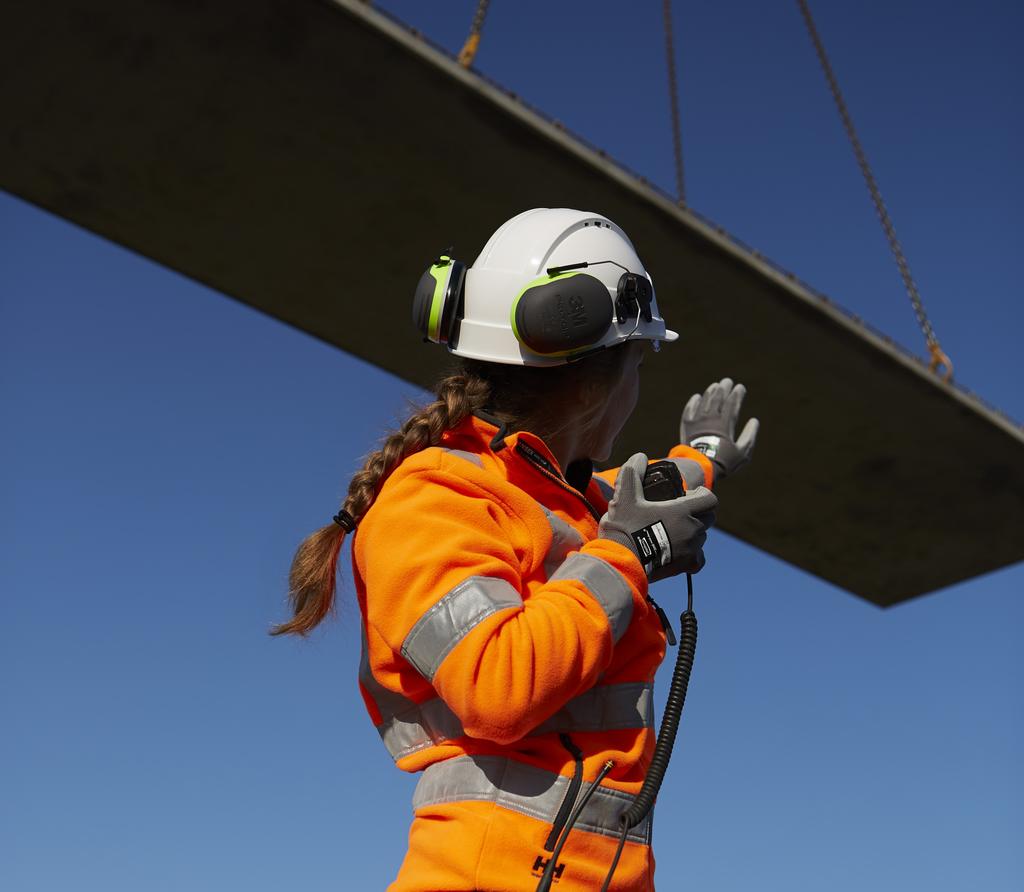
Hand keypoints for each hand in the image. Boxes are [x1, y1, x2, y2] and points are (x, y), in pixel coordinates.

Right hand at [599, 453, 717, 579]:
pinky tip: (680, 550)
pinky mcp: (685, 565)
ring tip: (673, 529)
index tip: (687, 495)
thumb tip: (640, 456)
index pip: (709, 499)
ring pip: (702, 536)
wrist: (621, 560)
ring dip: (693, 530)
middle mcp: (693, 529)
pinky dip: (693, 554)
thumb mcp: (625, 495)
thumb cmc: (624, 527)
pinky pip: (699, 558)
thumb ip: (633, 472)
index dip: (701, 494)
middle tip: (678, 511)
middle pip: (708, 517)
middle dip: (698, 511)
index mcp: (683, 511)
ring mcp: (691, 549)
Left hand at [680, 378, 758, 479]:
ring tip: (715, 385)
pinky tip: (697, 397)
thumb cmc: (724, 462)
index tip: (740, 387)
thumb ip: (749, 435)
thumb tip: (754, 421)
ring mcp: (698, 421)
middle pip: (718, 399)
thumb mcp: (743, 452)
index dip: (737, 394)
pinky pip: (689, 410)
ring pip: (704, 402)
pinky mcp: (687, 426)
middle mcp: (711, 419)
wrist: (699, 468)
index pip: (732, 404)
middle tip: (727, 381)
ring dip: (710, 392)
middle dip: (724, 389)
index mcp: (725, 424)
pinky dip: (694, 402)